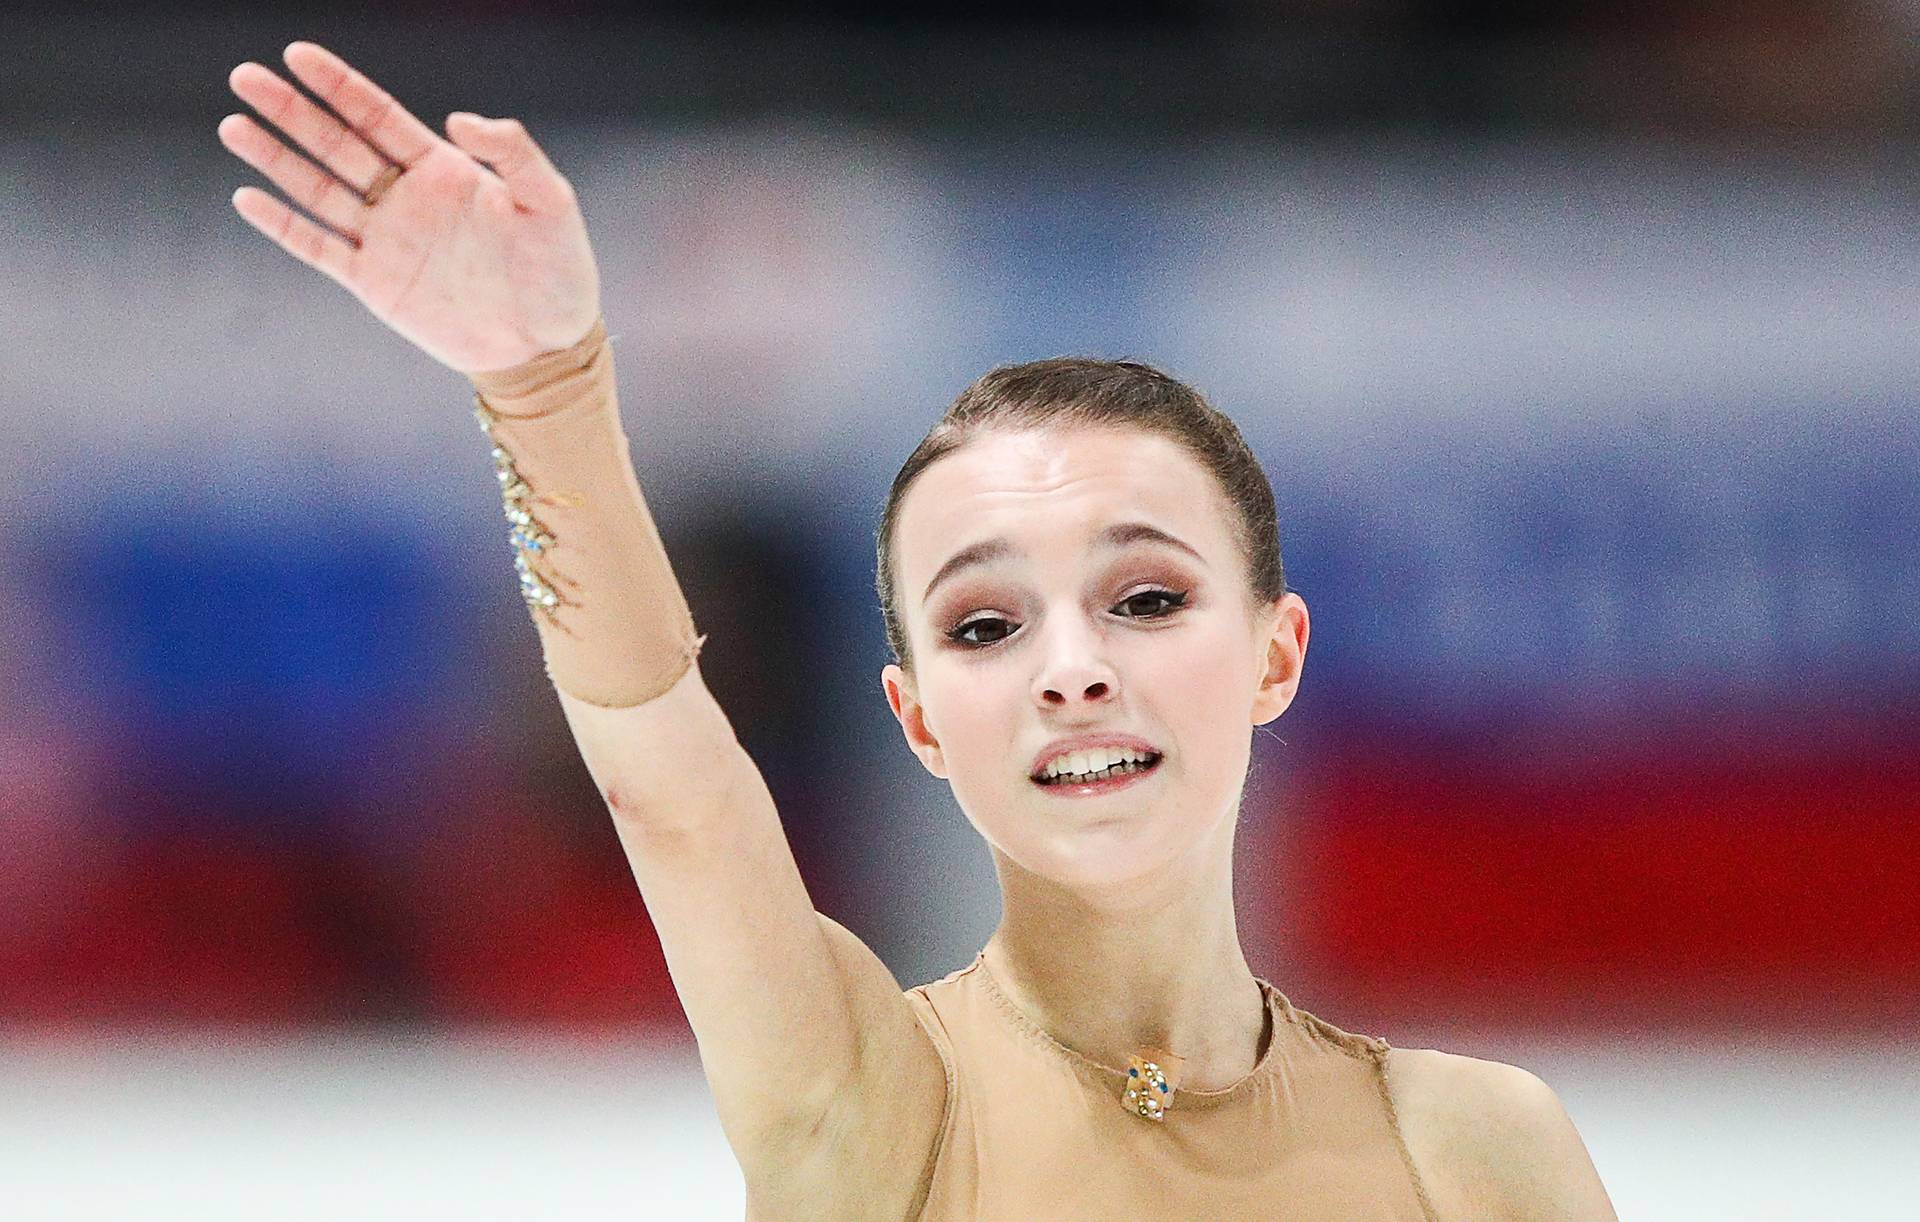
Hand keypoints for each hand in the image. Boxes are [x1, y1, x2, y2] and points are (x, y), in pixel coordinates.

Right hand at [220, 40, 601, 373]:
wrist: (549, 345)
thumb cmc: (559, 270)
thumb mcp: (551, 202)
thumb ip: (514, 153)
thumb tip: (457, 118)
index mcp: (444, 170)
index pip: (378, 116)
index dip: (338, 85)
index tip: (297, 55)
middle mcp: (407, 198)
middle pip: (337, 144)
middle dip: (292, 111)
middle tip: (244, 76)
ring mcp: (387, 240)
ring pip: (319, 190)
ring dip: (276, 159)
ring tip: (234, 125)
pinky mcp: (376, 284)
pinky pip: (320, 248)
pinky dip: (284, 225)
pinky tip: (248, 197)